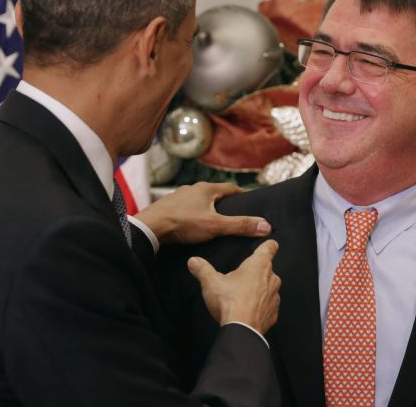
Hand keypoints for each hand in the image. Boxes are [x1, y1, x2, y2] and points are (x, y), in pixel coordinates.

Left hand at [134, 182, 270, 244]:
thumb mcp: (216, 226)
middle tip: (233, 213)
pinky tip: (192, 224)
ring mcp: (178, 196)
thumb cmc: (183, 224)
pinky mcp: (167, 206)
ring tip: (213, 220)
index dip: (241, 195)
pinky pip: (185, 207)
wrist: (149, 227)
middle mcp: (192, 188)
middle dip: (224, 202)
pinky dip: (192, 213)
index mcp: (206, 189)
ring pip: (198, 200)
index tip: (249, 201)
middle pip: (214, 193)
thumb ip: (240, 226)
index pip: (230, 188)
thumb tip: (266, 225)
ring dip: (206, 207)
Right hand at [187, 240, 280, 334]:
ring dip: (259, 290)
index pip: (269, 247)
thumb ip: (202, 269)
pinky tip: (248, 310)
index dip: (268, 244)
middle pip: (267, 269)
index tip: (269, 243)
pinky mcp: (273, 313)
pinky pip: (268, 306)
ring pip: (269, 288)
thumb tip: (193, 261)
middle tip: (242, 277)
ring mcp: (274, 297)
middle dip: (257, 272)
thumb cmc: (229, 302)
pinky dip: (261, 307)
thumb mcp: (211, 282)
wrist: (241, 330)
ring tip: (243, 296)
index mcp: (259, 265)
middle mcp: (271, 278)